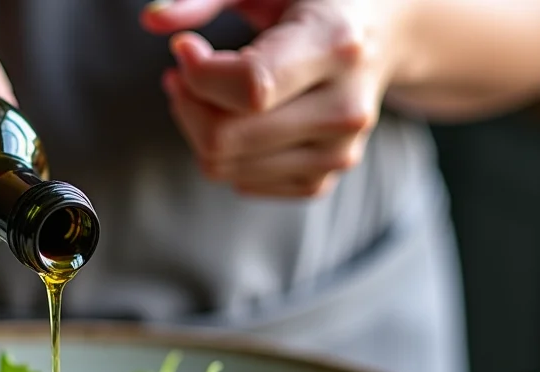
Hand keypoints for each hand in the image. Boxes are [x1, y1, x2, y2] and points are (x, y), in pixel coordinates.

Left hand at [142, 0, 403, 197]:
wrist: (387, 33)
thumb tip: (151, 19)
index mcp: (337, 46)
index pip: (250, 89)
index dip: (199, 74)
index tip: (183, 47)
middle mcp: (346, 108)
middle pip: (227, 139)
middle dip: (187, 104)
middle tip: (183, 73)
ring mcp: (339, 151)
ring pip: (226, 168)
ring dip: (198, 128)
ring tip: (207, 90)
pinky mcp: (325, 177)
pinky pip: (244, 184)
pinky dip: (226, 153)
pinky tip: (237, 117)